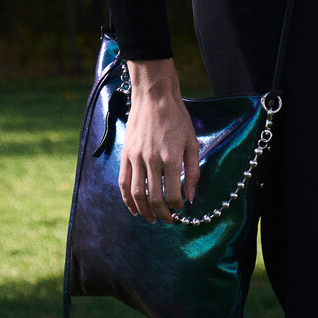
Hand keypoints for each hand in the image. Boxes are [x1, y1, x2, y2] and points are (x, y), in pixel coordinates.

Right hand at [118, 59, 198, 221]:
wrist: (154, 97)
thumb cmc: (177, 118)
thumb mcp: (192, 143)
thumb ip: (193, 172)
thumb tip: (191, 197)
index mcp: (171, 159)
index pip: (174, 194)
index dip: (178, 206)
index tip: (181, 209)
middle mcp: (152, 161)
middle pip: (154, 198)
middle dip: (162, 214)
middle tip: (168, 220)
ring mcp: (136, 158)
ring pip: (136, 195)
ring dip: (143, 211)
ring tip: (151, 219)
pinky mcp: (126, 154)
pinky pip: (123, 182)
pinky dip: (126, 199)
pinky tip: (133, 208)